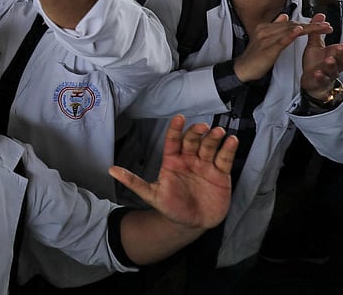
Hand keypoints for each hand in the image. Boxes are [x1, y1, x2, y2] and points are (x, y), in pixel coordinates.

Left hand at [110, 115, 236, 229]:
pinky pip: (224, 159)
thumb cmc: (170, 206)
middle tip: (202, 127)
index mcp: (172, 161)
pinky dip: (228, 149)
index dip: (176, 129)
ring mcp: (205, 165)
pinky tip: (231, 140)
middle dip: (197, 132)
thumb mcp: (151, 195)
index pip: (173, 141)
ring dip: (214, 138)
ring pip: (210, 147)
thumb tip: (111, 170)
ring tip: (219, 132)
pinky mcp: (220, 174)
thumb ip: (133, 181)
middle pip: (193, 141)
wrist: (190, 224)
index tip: (179, 118)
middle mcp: (189, 159)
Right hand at [233, 13, 331, 82]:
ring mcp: (265, 39)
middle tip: (327, 26)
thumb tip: (284, 16)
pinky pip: (281, 41)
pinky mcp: (267, 49)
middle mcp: (265, 30)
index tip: (321, 24)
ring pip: (289, 31)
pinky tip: (299, 31)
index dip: (306, 23)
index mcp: (265, 27)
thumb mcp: (264, 39)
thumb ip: (274, 27)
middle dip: (312, 25)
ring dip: (307, 29)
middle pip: (292, 25)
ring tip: (321, 28)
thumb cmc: (254, 55)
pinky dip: (290, 35)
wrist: (242, 68)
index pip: (289, 23)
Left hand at [301, 12, 342, 98]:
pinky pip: (322, 79)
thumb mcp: (315, 45)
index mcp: (336, 54)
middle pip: (342, 58)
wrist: (312, 81)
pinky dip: (320, 76)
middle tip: (341, 46)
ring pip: (333, 68)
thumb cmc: (316, 62)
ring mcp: (330, 72)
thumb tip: (320, 16)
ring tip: (329, 59)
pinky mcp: (321, 80)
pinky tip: (318, 73)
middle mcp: (336, 63)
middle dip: (342, 52)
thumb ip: (317, 31)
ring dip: (332, 64)